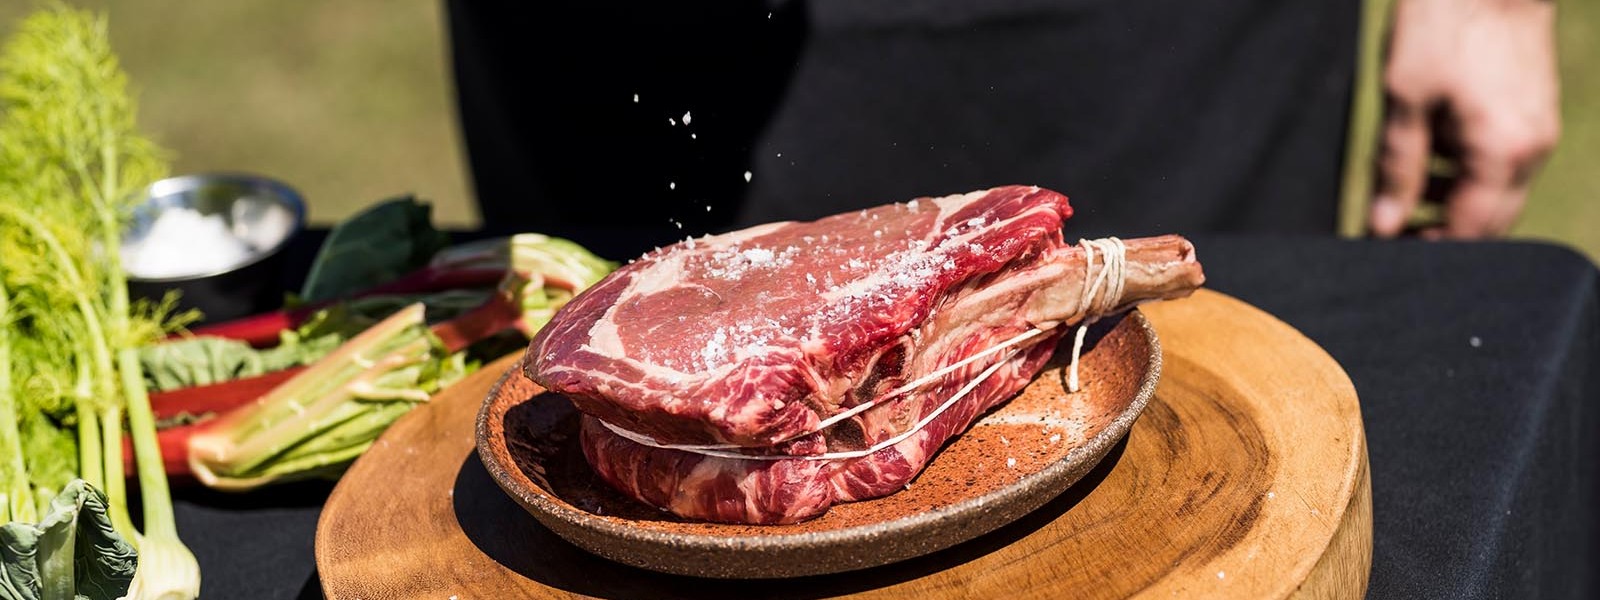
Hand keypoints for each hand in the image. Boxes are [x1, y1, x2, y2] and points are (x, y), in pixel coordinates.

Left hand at [1371, 0, 1559, 238]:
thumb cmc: (1443, 25)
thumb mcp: (1404, 100)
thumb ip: (1396, 168)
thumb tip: (1382, 225)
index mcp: (1501, 153)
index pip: (1469, 232)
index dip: (1427, 249)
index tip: (1387, 249)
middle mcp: (1531, 150)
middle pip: (1489, 222)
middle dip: (1443, 232)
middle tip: (1393, 229)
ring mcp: (1538, 130)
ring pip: (1497, 192)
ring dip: (1453, 202)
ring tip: (1405, 189)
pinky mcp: (1534, 112)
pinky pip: (1503, 162)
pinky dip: (1469, 171)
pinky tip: (1433, 151)